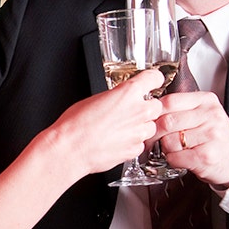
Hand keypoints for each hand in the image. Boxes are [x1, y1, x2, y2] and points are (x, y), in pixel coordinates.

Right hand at [46, 69, 163, 175]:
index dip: (153, 80)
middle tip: (132, 110)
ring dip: (141, 126)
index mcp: (128, 93)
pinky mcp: (134, 150)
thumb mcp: (96, 98)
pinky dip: (133, 142)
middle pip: (157, 105)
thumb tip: (119, 99)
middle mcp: (138, 112)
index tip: (153, 82)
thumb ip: (116, 96)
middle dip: (147, 107)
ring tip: (122, 128)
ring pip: (151, 126)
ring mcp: (138, 132)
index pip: (155, 78)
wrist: (71, 148)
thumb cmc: (76, 124)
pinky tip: (118, 140)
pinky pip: (141, 143)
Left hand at [155, 91, 228, 187]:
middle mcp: (210, 116)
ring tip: (172, 148)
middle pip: (167, 121)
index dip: (155, 112)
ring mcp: (210, 136)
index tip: (150, 120)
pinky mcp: (206, 156)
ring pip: (169, 140)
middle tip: (153, 138)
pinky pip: (175, 157)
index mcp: (206, 100)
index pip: (170, 101)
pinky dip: (171, 159)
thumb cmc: (214, 137)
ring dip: (164, 148)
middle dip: (155, 133)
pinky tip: (179, 158)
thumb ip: (182, 108)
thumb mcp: (204, 114)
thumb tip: (151, 109)